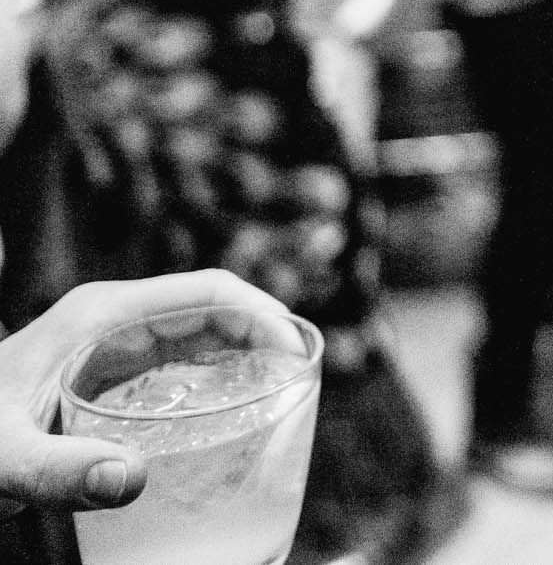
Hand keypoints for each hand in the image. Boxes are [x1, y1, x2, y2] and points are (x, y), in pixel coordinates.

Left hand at [0, 272, 292, 516]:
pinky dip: (219, 375)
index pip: (207, 291)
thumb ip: (61, 472)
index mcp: (101, 315)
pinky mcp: (109, 373)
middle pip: (214, 307)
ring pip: (201, 332)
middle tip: (301, 379)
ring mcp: (112, 345)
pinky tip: (233, 412)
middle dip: (264, 333)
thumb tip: (131, 482)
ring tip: (282, 391)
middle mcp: (114, 320)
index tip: (294, 353)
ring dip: (246, 352)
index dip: (262, 313)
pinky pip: (181, 361)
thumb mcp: (4, 459)